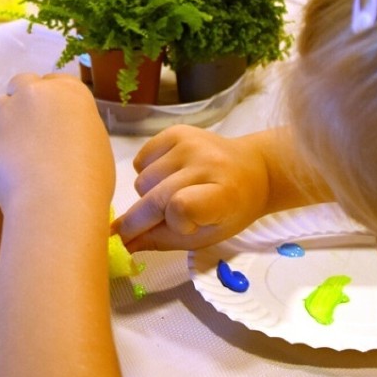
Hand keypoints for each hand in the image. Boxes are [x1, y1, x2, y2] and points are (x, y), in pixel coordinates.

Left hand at [0, 73, 114, 216]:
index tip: (57, 114)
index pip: (57, 79)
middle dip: (24, 99)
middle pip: (22, 82)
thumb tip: (62, 135)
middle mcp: (36, 95)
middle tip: (34, 127)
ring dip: (6, 120)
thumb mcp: (95, 142)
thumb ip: (75, 126)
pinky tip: (12, 171)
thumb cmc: (91, 176)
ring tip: (19, 149)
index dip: (54, 97)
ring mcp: (7, 115)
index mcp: (70, 93)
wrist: (56, 202)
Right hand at [115, 125, 271, 250]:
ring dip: (148, 195)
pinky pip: (141, 158)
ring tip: (171, 194)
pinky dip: (147, 172)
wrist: (253, 170)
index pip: (180, 208)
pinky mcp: (177, 131)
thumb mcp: (206, 236)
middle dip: (142, 219)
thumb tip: (123, 245)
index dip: (174, 223)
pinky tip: (168, 175)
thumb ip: (164, 240)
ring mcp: (190, 143)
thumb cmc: (231, 210)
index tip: (182, 228)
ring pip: (142, 180)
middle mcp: (205, 162)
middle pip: (154, 196)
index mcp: (223, 193)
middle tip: (135, 231)